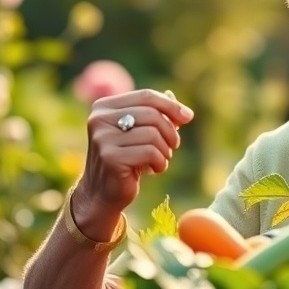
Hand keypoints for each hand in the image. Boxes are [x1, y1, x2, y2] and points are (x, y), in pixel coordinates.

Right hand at [76, 89, 193, 218]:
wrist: (103, 193)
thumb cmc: (127, 159)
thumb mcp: (140, 133)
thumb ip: (154, 113)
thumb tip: (171, 95)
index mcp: (104, 106)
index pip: (146, 96)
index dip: (171, 106)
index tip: (188, 117)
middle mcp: (100, 119)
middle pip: (151, 114)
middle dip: (170, 131)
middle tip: (172, 146)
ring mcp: (103, 138)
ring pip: (152, 134)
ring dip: (165, 150)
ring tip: (161, 159)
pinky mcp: (110, 158)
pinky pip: (149, 152)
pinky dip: (160, 162)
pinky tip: (154, 170)